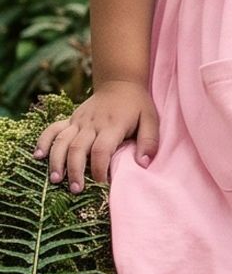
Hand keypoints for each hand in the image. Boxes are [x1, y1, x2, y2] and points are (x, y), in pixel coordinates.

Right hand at [32, 81, 158, 192]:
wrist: (120, 83)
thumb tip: (144, 163)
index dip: (99, 169)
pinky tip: (38, 156)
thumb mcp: (150, 119)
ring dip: (56, 161)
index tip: (101, 185)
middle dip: (75, 171)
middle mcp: (92, 124)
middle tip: (76, 190)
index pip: (101, 150)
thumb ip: (149, 141)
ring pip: (62, 141)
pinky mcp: (70, 119)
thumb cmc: (136, 105)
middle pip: (78, 148)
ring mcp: (78, 121)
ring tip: (55, 180)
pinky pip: (52, 129)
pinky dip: (43, 141)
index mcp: (113, 126)